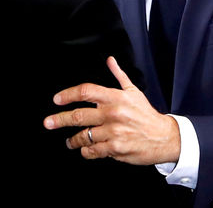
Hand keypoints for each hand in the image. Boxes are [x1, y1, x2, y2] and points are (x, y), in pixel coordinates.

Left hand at [43, 56, 180, 164]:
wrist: (164, 137)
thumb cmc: (146, 114)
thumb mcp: (134, 92)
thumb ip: (119, 76)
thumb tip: (110, 60)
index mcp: (116, 97)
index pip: (86, 91)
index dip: (68, 94)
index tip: (57, 99)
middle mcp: (113, 113)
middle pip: (79, 115)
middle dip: (60, 119)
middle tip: (48, 122)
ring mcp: (113, 132)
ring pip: (84, 136)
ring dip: (73, 140)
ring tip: (69, 142)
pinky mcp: (115, 148)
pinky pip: (92, 150)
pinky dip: (86, 151)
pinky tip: (85, 150)